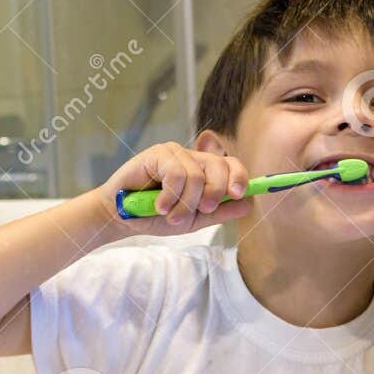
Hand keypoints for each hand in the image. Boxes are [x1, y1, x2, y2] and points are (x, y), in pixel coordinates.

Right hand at [100, 142, 252, 233]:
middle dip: (214, 193)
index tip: (238, 194)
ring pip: (197, 175)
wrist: (124, 218)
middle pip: (220, 165)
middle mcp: (193, 158)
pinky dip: (170, 196)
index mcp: (205, 172)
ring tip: (170, 214)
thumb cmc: (157, 216)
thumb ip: (220, 211)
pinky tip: (159, 205)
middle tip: (201, 210)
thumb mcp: (195, 220)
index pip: (232, 165)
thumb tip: (249, 203)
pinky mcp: (157, 153)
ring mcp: (175, 153)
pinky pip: (176, 174)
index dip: (240, 177)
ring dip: (185, 203)